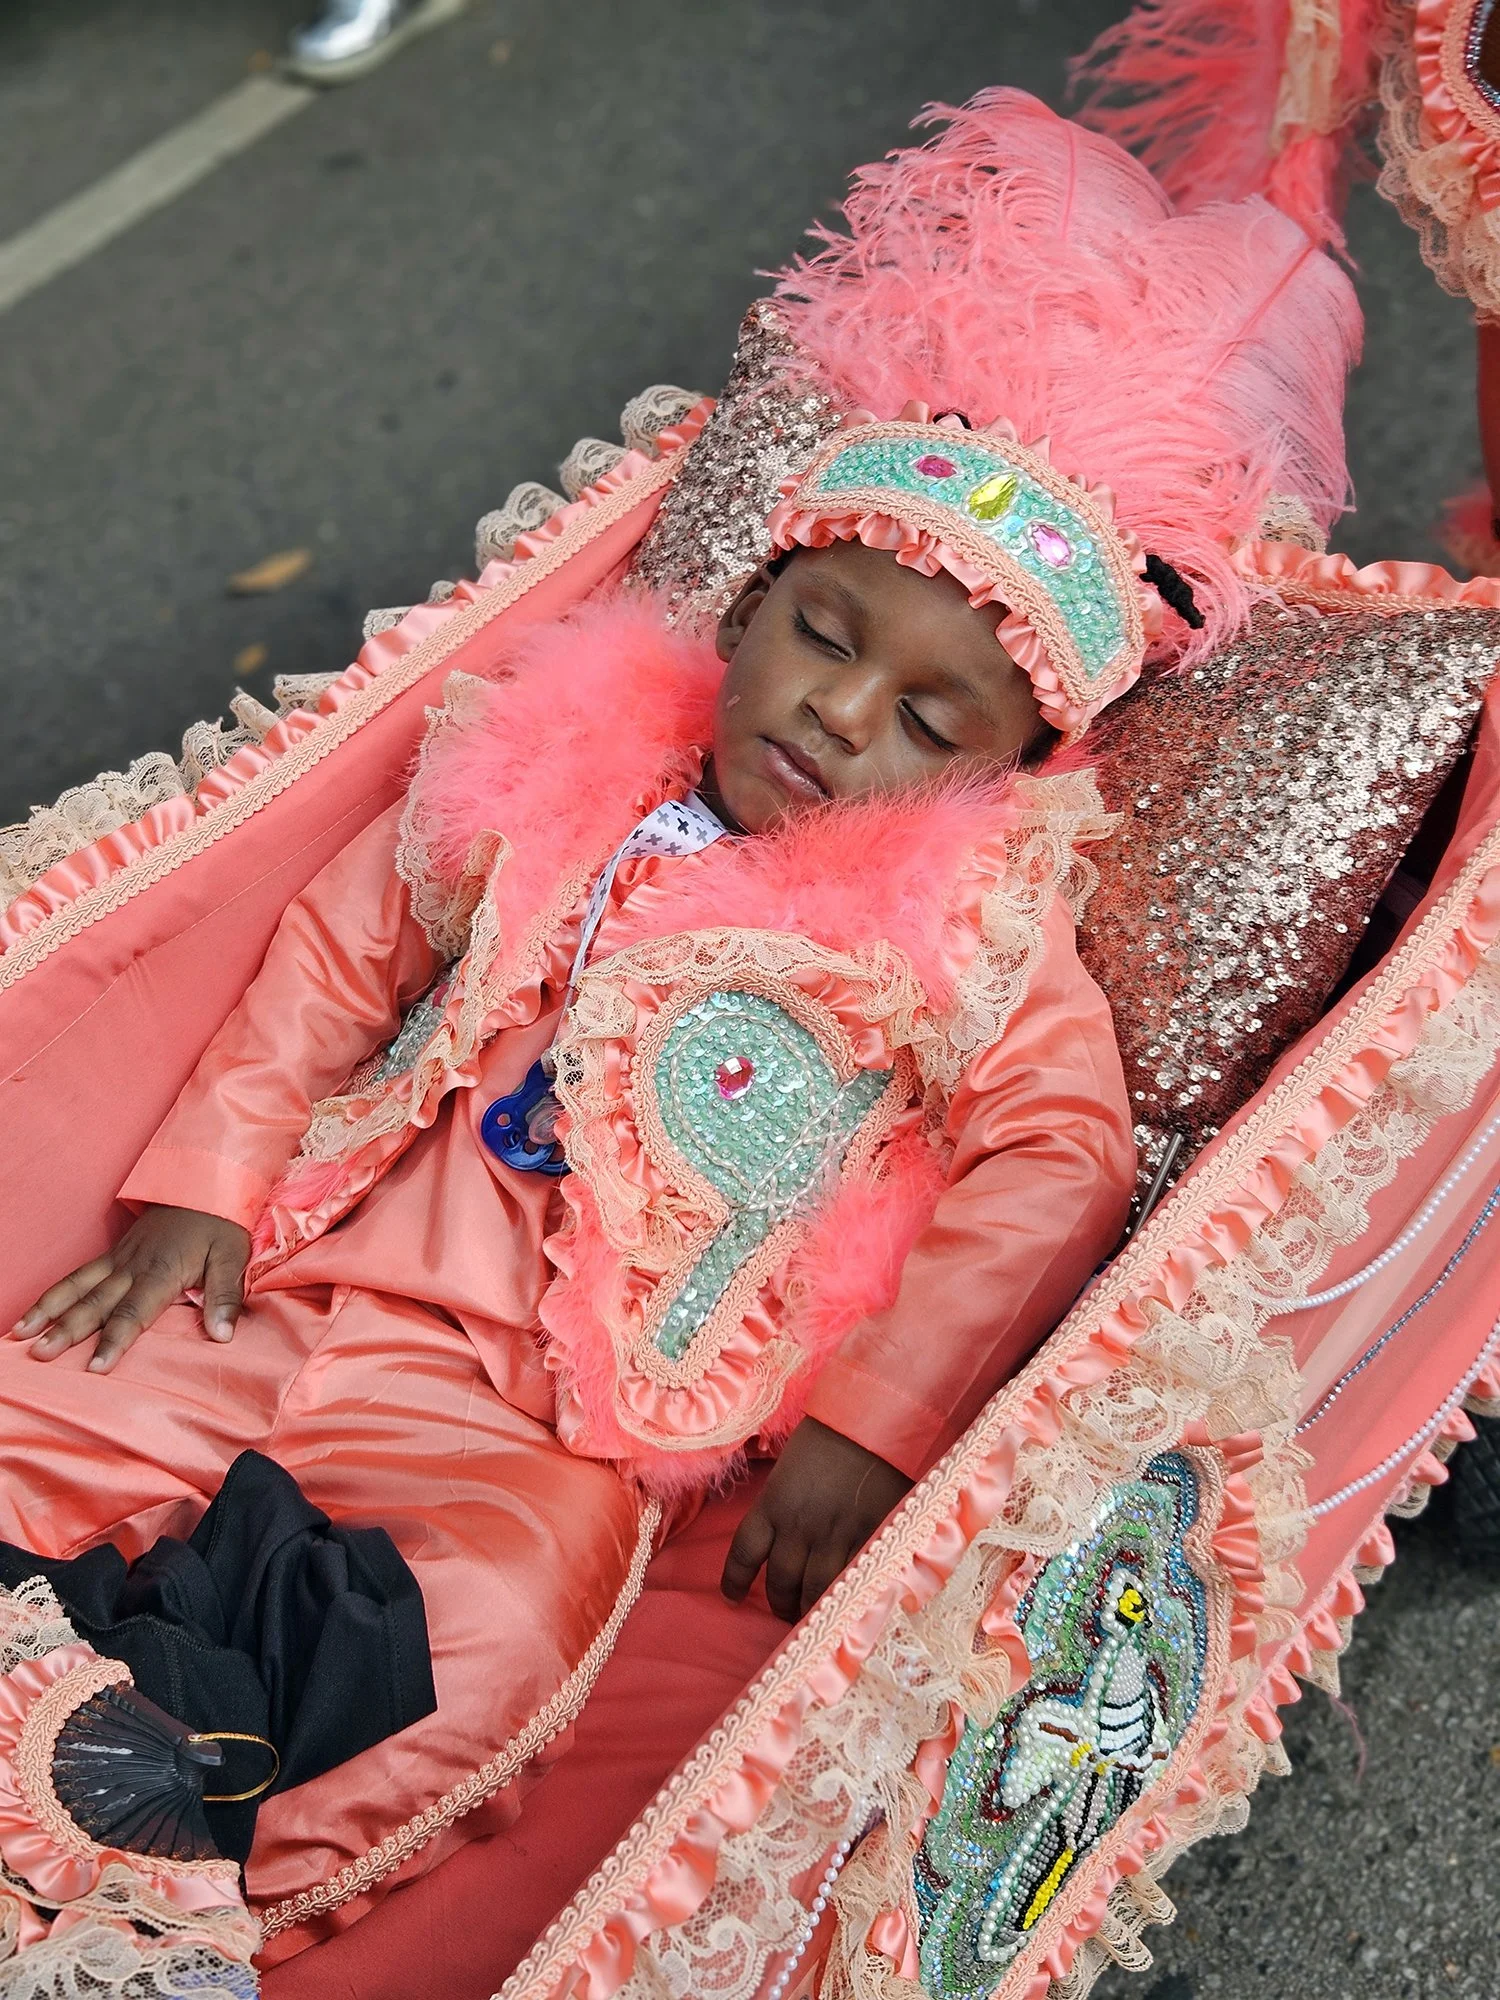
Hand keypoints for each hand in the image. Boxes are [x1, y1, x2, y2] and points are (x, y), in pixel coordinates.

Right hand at [11, 1206, 250, 1373]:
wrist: (206, 1184)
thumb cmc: (220, 1224)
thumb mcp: (233, 1257)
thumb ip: (225, 1296)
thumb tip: (223, 1335)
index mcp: (161, 1272)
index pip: (133, 1313)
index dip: (114, 1341)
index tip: (96, 1368)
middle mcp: (132, 1267)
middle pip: (94, 1303)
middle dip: (66, 1330)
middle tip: (40, 1354)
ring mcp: (119, 1259)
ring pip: (77, 1286)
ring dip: (48, 1310)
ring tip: (21, 1334)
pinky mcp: (114, 1254)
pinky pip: (79, 1274)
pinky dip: (55, 1293)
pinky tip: (37, 1312)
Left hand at [721, 1416, 912, 1621]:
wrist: (870, 1422)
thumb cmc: (829, 1432)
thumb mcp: (790, 1464)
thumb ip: (783, 1499)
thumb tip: (782, 1522)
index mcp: (773, 1503)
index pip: (744, 1553)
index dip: (734, 1580)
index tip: (730, 1596)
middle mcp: (798, 1527)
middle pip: (780, 1581)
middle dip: (779, 1603)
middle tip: (783, 1612)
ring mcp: (833, 1537)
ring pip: (813, 1591)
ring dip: (809, 1610)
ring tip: (811, 1618)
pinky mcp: (867, 1540)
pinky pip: (850, 1580)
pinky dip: (844, 1598)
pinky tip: (843, 1607)